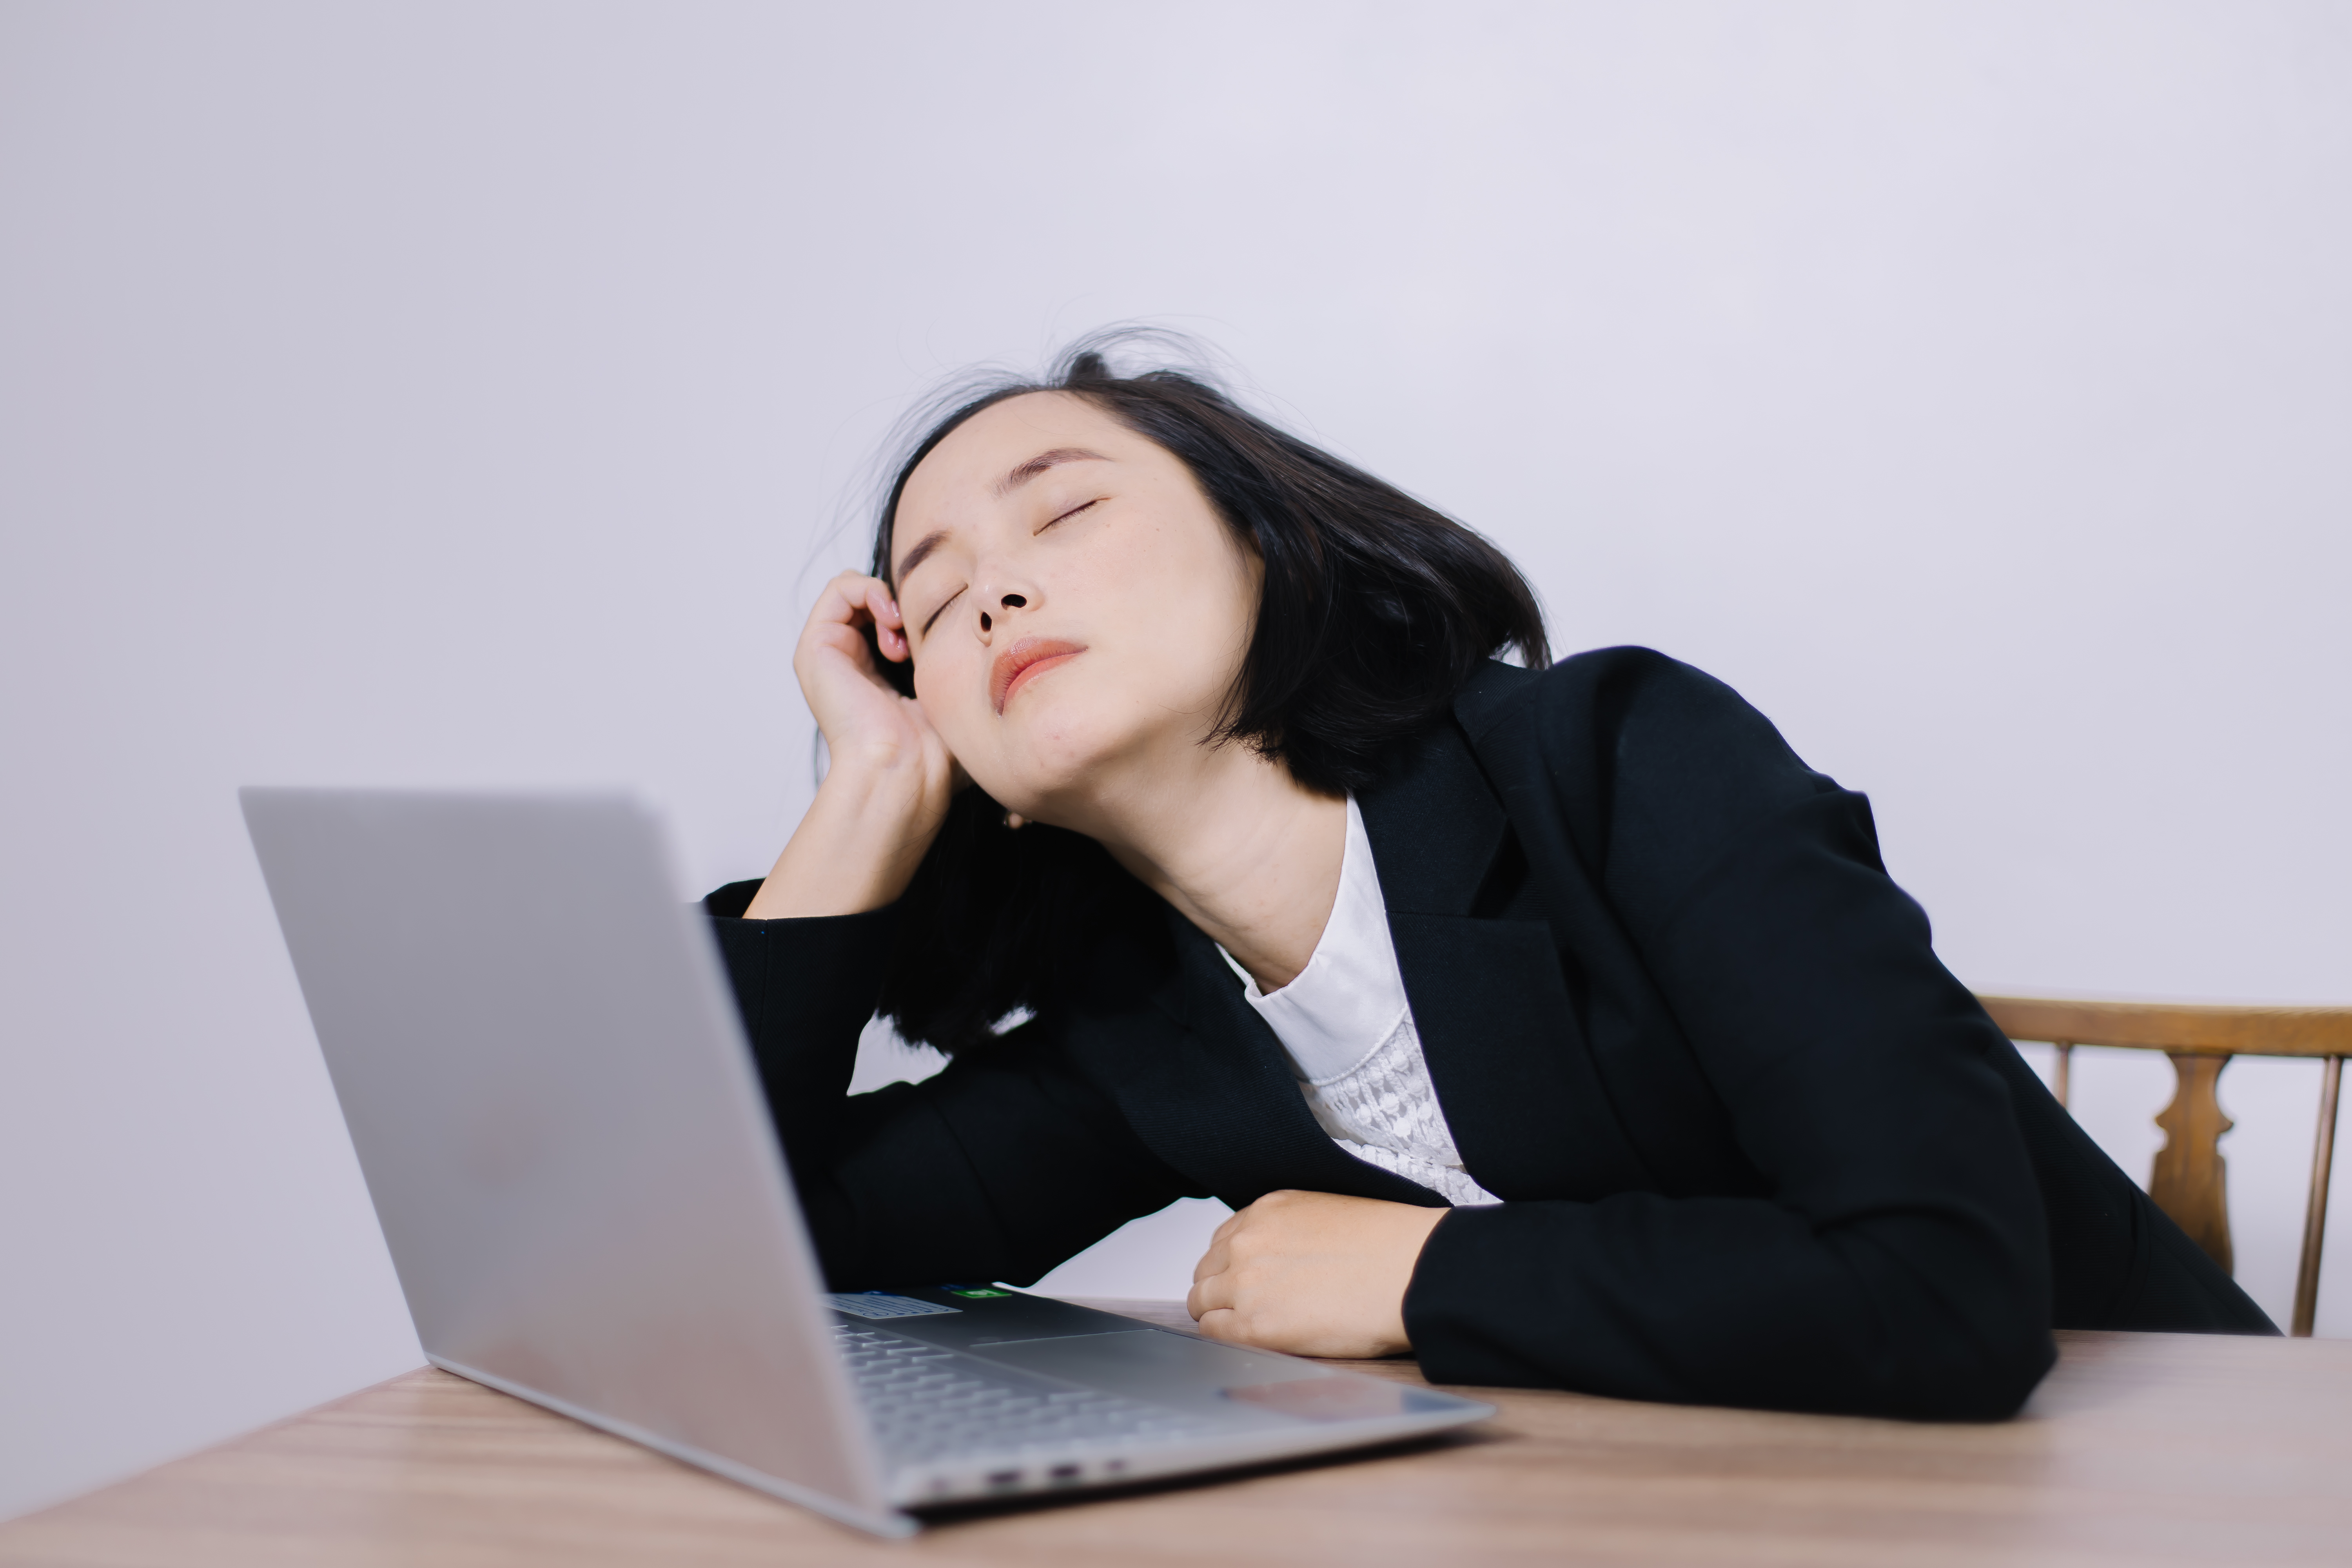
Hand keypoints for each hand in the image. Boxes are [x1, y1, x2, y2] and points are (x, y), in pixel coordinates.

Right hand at [743, 572, 956, 917]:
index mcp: (875, 676)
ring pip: (856, 590)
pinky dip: (870, 590)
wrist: (905, 771)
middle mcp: (848, 664)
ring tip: (901, 628)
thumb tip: (987, 649)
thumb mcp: (950, 699)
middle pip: (873, 601)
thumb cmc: (933, 753)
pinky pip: (839, 587)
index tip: (937, 639)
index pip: (891, 621)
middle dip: (903, 605)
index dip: (918, 616)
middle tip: (916, 636)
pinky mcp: (815, 648)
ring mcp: (829, 656)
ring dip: (887, 597)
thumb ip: (953, 670)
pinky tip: (891, 619)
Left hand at [1186, 1190, 1447, 1358]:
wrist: (1410, 1272)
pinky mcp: (1254, 1326)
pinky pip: (1212, 1331)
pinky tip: (1250, 1340)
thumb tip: (1281, 1260)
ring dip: (1218, 1313)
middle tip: (1244, 1307)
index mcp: (1266, 1209)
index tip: (1244, 1278)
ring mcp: (1245, 1283)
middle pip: (1206, 1270)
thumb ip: (1289, 1233)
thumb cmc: (1387, 1248)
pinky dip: (1223, 1336)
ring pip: (1201, 1301)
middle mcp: (1247, 1241)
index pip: (1223, 1239)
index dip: (1232, 1263)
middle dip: (1220, 1288)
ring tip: (1248, 1326)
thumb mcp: (1327, 1216)